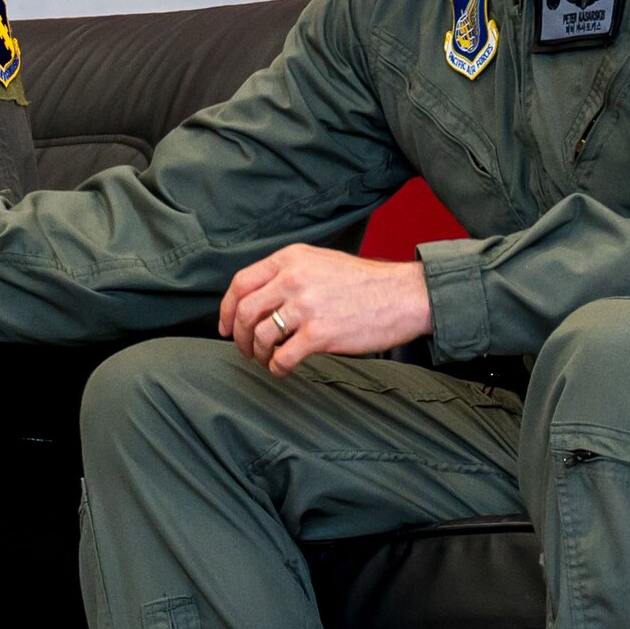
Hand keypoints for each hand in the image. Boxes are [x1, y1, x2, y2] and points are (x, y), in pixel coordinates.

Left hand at [219, 245, 432, 374]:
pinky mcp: (320, 333)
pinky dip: (277, 367)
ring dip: (257, 353)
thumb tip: (257, 299)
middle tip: (245, 349)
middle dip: (238, 336)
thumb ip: (288, 273)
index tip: (224, 326)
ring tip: (267, 359)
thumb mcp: (320, 262)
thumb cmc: (364, 283)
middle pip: (244, 311)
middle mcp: (293, 278)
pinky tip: (283, 369)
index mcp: (291, 259)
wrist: (404, 295)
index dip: (226, 308)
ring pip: (259, 335)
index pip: (241, 282)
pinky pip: (282, 357)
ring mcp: (306, 306)